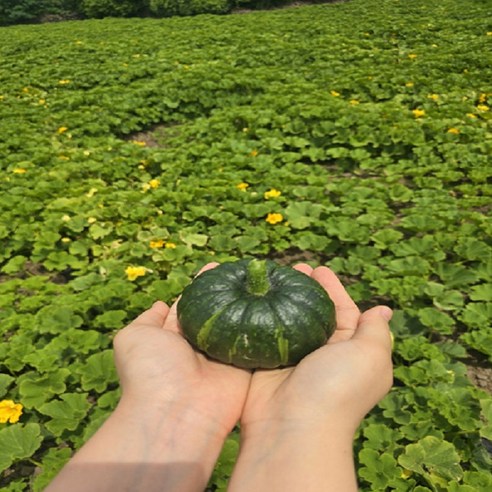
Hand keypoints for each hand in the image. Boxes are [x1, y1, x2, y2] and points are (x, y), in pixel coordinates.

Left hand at [113, 263, 251, 436]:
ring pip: (239, 323)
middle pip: (218, 311)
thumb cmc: (149, 373)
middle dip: (229, 291)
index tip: (216, 266)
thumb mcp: (132, 337)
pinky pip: (255, 341)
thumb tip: (159, 305)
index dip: (202, 285)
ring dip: (249, 303)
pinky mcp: (245, 367)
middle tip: (244, 270)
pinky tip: (272, 300)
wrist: (176, 413)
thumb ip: (147, 318)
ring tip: (260, 279)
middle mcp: (200, 345)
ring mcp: (223, 356)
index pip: (191, 304)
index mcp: (175, 337)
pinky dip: (263, 324)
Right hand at [228, 264, 392, 491]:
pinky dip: (261, 313)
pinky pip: (266, 331)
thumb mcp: (372, 356)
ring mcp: (294, 357)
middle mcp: (322, 352)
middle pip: (314, 311)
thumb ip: (376, 331)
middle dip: (305, 288)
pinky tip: (256, 296)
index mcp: (349, 349)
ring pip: (288, 318)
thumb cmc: (338, 388)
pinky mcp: (268, 361)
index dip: (332, 288)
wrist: (293, 427)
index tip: (319, 268)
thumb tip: (384, 310)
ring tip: (273, 276)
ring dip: (282, 296)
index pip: (343, 309)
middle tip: (293, 267)